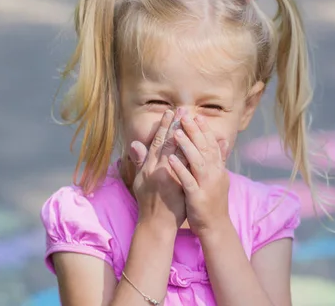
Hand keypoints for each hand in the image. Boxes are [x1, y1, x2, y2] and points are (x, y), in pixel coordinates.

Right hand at [129, 109, 186, 229]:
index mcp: (149, 166)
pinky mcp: (178, 185)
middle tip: (183, 109)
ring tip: (191, 121)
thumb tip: (134, 144)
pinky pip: (186, 166)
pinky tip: (199, 143)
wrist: (155, 224)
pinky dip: (192, 154)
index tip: (170, 112)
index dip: (164, 126)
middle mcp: (157, 168)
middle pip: (168, 142)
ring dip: (185, 135)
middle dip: (176, 125)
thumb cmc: (148, 202)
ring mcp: (168, 177)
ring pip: (178, 151)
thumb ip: (140, 161)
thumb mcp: (140, 180)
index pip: (157, 141)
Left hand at [168, 114, 230, 236]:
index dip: (204, 129)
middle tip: (184, 115)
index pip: (211, 144)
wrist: (215, 226)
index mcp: (218, 168)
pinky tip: (171, 160)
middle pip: (204, 148)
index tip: (196, 115)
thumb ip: (219, 159)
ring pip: (197, 161)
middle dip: (194, 131)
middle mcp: (215, 174)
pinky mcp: (198, 197)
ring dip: (187, 146)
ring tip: (176, 132)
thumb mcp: (218, 177)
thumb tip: (223, 140)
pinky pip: (188, 181)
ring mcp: (207, 185)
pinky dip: (180, 170)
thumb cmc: (213, 201)